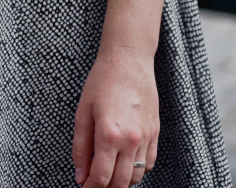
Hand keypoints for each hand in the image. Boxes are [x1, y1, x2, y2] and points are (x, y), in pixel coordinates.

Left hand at [72, 48, 158, 186]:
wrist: (129, 59)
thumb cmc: (103, 81)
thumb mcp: (82, 113)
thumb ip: (80, 148)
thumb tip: (80, 175)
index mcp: (109, 135)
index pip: (101, 177)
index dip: (90, 187)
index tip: (83, 187)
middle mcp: (131, 140)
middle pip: (120, 183)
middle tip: (94, 182)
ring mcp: (146, 137)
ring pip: (136, 176)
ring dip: (121, 181)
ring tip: (108, 172)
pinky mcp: (155, 132)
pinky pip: (149, 163)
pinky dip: (136, 170)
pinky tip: (124, 161)